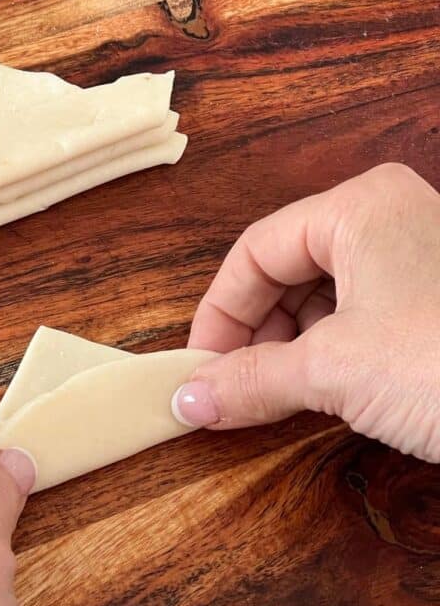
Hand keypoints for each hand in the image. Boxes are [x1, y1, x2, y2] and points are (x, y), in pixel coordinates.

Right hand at [173, 163, 439, 461]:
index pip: (255, 250)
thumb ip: (252, 378)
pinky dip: (332, 354)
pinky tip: (321, 392)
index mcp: (359, 206)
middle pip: (289, 270)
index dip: (218, 311)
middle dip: (255, 332)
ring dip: (291, 347)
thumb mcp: (336, 369)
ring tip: (274, 395)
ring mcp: (419, 258)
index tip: (200, 365)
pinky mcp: (436, 302)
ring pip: (326, 295)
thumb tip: (190, 399)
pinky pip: (363, 316)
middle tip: (232, 386)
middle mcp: (390, 218)